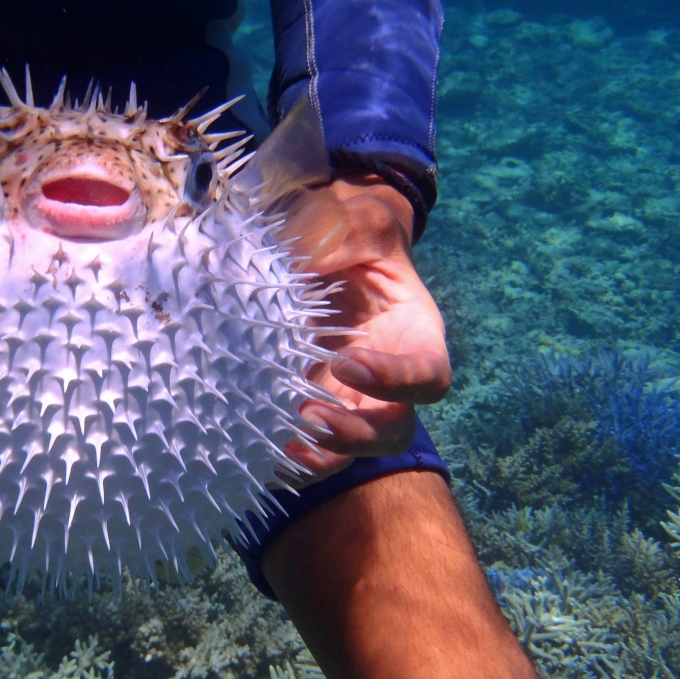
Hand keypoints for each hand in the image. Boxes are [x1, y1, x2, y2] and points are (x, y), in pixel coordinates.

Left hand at [281, 178, 451, 479]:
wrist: (318, 243)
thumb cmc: (350, 232)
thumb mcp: (355, 221)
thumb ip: (339, 233)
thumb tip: (304, 258)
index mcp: (413, 335)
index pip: (429, 376)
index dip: (398, 381)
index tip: (350, 363)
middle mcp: (386, 380)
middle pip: (393, 431)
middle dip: (357, 435)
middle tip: (313, 418)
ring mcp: (345, 398)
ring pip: (346, 451)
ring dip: (317, 458)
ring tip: (281, 446)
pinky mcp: (305, 404)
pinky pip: (303, 446)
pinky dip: (281, 457)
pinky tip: (250, 450)